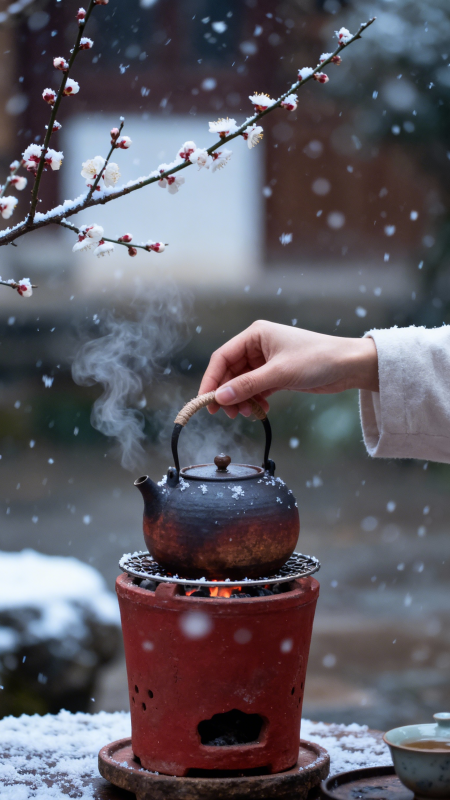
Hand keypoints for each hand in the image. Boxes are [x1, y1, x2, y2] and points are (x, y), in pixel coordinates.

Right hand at [199, 320, 378, 417]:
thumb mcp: (279, 373)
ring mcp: (267, 361)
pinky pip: (256, 389)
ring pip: (242, 383)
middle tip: (227, 414)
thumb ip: (247, 386)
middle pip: (230, 372)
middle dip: (227, 394)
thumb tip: (220, 397)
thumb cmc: (318, 359)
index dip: (211, 380)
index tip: (206, 401)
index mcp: (255, 335)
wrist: (349, 365)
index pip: (222, 358)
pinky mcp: (277, 375)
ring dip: (241, 399)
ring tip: (247, 413)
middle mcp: (258, 346)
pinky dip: (255, 401)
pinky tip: (261, 410)